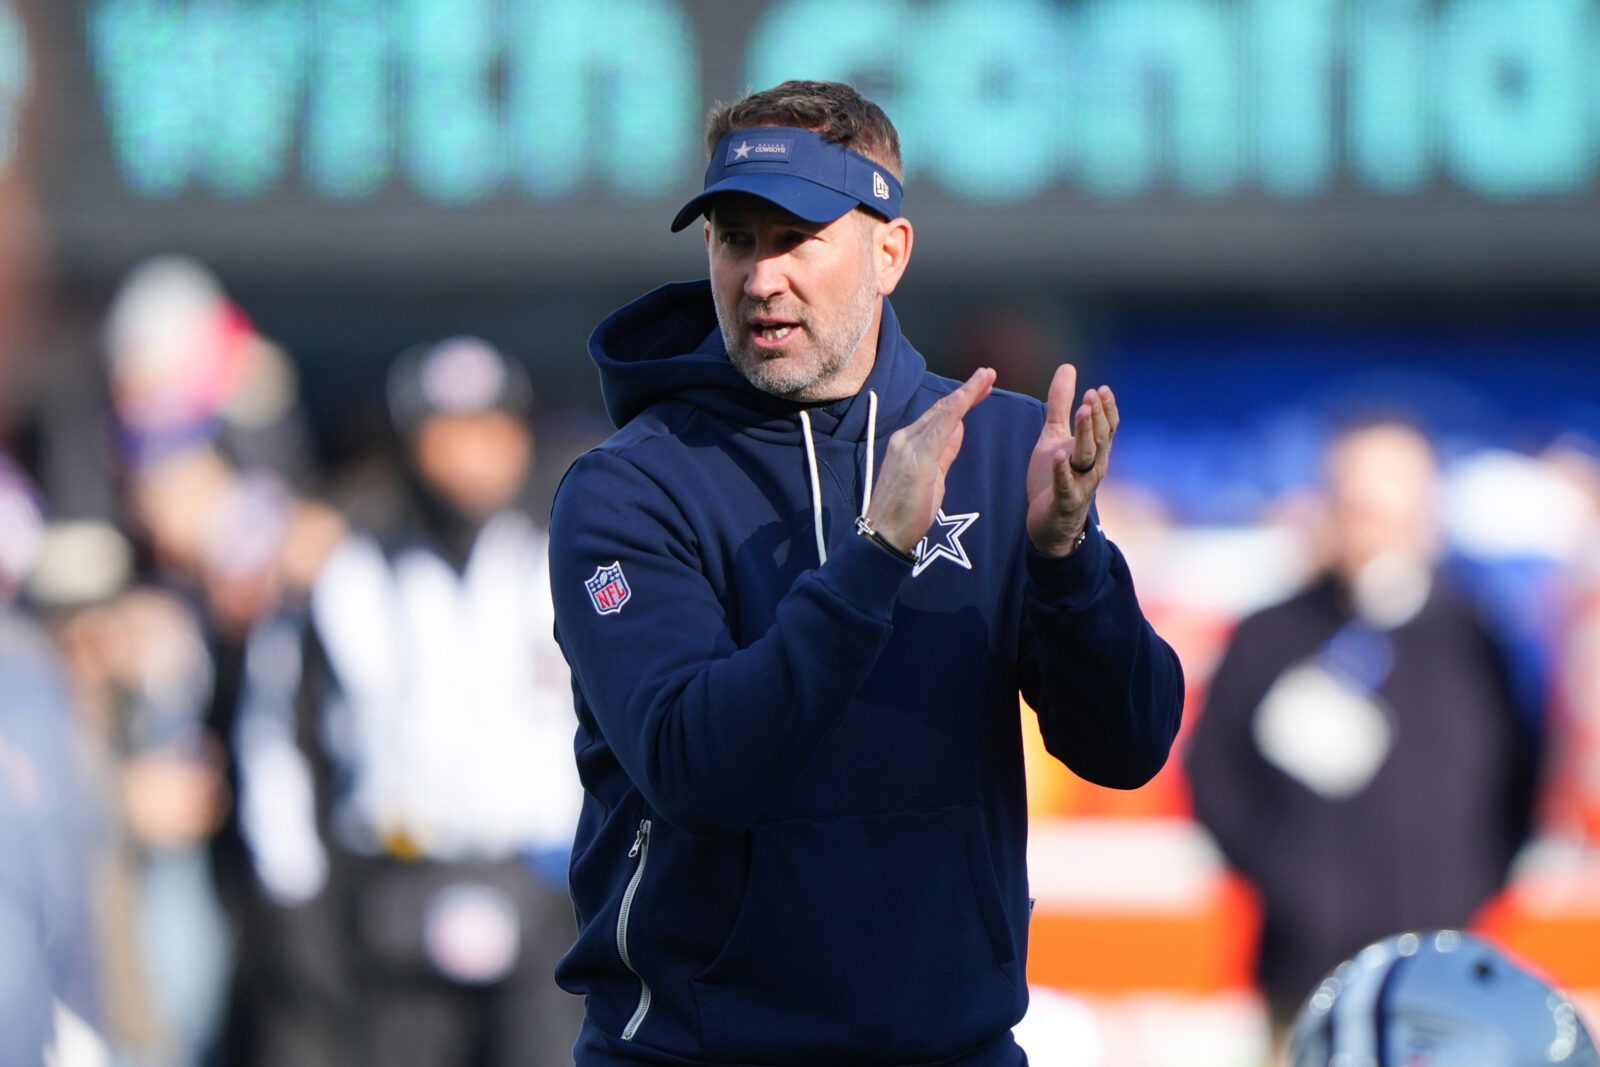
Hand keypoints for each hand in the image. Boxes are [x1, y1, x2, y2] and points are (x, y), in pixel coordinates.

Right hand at [864, 367, 995, 551]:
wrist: (883, 534)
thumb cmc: (905, 511)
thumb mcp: (931, 476)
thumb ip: (944, 452)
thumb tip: (957, 429)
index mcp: (908, 443)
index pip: (938, 415)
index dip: (961, 399)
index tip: (980, 387)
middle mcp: (906, 439)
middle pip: (941, 408)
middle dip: (967, 390)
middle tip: (989, 374)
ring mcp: (908, 447)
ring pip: (941, 413)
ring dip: (965, 393)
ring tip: (985, 377)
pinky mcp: (916, 459)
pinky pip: (939, 429)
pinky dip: (954, 410)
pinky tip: (967, 397)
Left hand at [1027, 364, 1118, 555]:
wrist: (1049, 524)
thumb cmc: (1055, 476)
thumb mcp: (1055, 435)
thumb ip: (1060, 403)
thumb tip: (1067, 367)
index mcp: (1093, 449)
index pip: (1107, 426)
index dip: (1107, 409)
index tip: (1101, 389)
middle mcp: (1093, 465)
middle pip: (1100, 438)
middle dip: (1098, 416)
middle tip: (1093, 395)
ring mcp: (1080, 484)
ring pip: (1087, 457)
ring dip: (1086, 434)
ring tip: (1082, 412)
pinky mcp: (1063, 501)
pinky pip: (1065, 485)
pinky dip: (1063, 470)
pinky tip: (1059, 455)